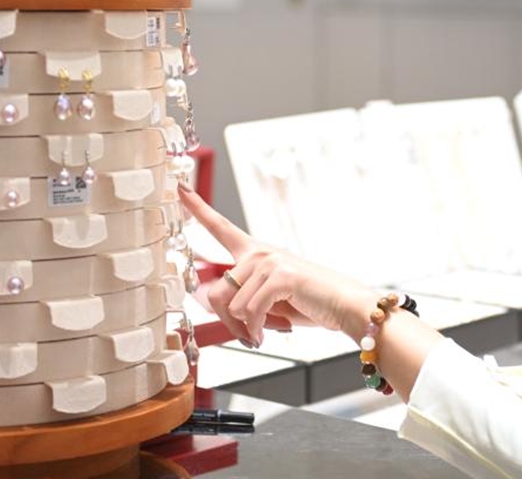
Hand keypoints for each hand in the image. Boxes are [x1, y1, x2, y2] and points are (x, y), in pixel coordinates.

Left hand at [179, 185, 373, 347]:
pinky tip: (271, 330)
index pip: (220, 226)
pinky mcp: (279, 276)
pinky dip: (258, 328)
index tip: (179, 189)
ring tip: (266, 328)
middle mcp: (259, 252)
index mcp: (255, 252)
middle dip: (228, 322)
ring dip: (246, 327)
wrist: (342, 305)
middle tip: (248, 333)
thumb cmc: (307, 302)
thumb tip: (214, 306)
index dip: (197, 208)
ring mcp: (269, 261)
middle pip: (216, 293)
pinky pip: (250, 311)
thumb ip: (241, 298)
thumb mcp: (267, 299)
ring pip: (232, 306)